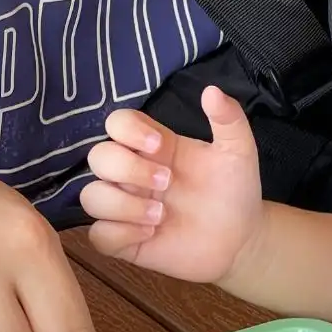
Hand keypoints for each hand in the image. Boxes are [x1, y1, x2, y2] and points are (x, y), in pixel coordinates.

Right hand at [81, 86, 262, 282]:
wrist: (241, 238)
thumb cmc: (235, 190)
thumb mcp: (238, 150)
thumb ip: (228, 119)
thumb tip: (212, 91)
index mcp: (155, 146)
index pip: (118, 123)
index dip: (128, 130)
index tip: (158, 145)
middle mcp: (133, 174)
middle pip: (98, 157)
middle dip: (128, 168)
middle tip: (167, 182)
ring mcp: (125, 207)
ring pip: (90, 196)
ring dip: (122, 205)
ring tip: (160, 216)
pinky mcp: (123, 240)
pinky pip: (98, 235)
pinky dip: (119, 234)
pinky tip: (150, 234)